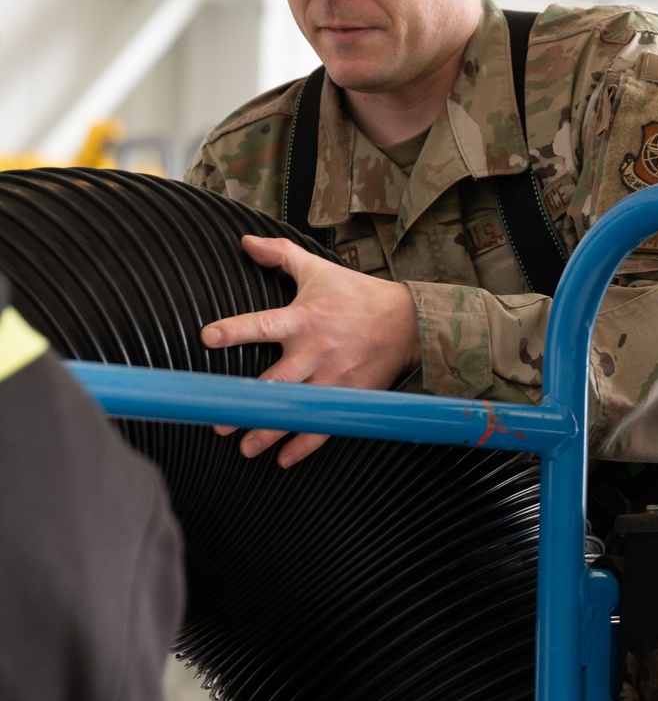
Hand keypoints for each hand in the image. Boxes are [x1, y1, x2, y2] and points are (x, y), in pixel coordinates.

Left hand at [201, 235, 419, 467]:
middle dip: (247, 403)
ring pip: (298, 409)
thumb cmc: (357, 296)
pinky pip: (325, 426)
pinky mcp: (349, 397)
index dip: (235, 330)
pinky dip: (305, 445)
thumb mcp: (318, 269)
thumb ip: (280, 255)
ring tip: (245, 447)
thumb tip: (246, 242)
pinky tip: (284, 458)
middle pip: (276, 382)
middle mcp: (315, 351)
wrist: (407, 322)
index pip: (263, 324)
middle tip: (219, 420)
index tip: (208, 338)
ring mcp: (333, 378)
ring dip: (270, 431)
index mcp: (304, 318)